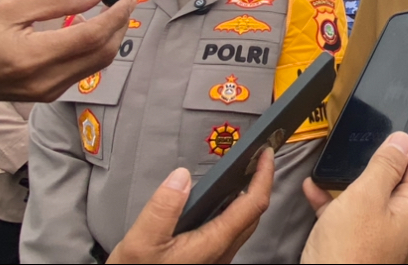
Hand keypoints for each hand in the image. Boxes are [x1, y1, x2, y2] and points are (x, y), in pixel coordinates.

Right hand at [0, 0, 135, 102]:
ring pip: (97, 64)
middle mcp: (47, 80)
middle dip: (119, 26)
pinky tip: (89, 31)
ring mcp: (49, 91)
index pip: (91, 36)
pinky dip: (94, 50)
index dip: (116, 16)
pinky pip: (84, 71)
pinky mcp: (49, 95)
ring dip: (110, 38)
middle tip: (124, 3)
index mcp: (35, 56)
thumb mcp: (11, 9)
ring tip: (110, 14)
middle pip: (102, 53)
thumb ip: (58, 1)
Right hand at [108, 148, 274, 263]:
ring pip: (242, 224)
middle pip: (253, 213)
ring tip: (240, 173)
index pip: (253, 204)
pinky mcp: (206, 261)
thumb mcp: (141, 242)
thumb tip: (182, 176)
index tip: (266, 152)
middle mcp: (222, 252)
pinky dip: (231, 210)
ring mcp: (216, 258)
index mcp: (214, 243)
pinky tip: (216, 202)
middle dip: (260, 183)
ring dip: (247, 197)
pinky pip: (229, 232)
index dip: (264, 175)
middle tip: (257, 158)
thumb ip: (163, 208)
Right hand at [301, 132, 407, 263]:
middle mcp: (399, 222)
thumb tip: (404, 140)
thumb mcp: (366, 197)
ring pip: (369, 194)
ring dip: (352, 175)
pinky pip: (346, 212)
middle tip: (370, 134)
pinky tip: (314, 188)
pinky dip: (332, 198)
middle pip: (395, 179)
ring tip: (340, 158)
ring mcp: (377, 234)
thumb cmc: (349, 253)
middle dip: (380, 156)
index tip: (404, 120)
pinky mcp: (355, 243)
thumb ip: (385, 166)